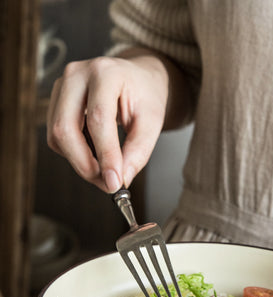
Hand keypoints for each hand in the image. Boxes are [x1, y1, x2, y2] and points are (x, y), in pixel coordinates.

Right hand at [47, 55, 169, 192]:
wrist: (136, 78)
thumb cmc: (144, 96)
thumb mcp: (152, 122)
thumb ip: (138, 152)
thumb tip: (120, 180)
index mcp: (106, 72)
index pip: (98, 119)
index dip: (105, 155)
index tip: (114, 182)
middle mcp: (76, 75)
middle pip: (66, 128)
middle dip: (85, 164)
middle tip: (107, 183)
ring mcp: (61, 86)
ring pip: (57, 135)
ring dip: (80, 162)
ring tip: (105, 170)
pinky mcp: (55, 101)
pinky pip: (56, 136)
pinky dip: (75, 153)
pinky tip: (94, 152)